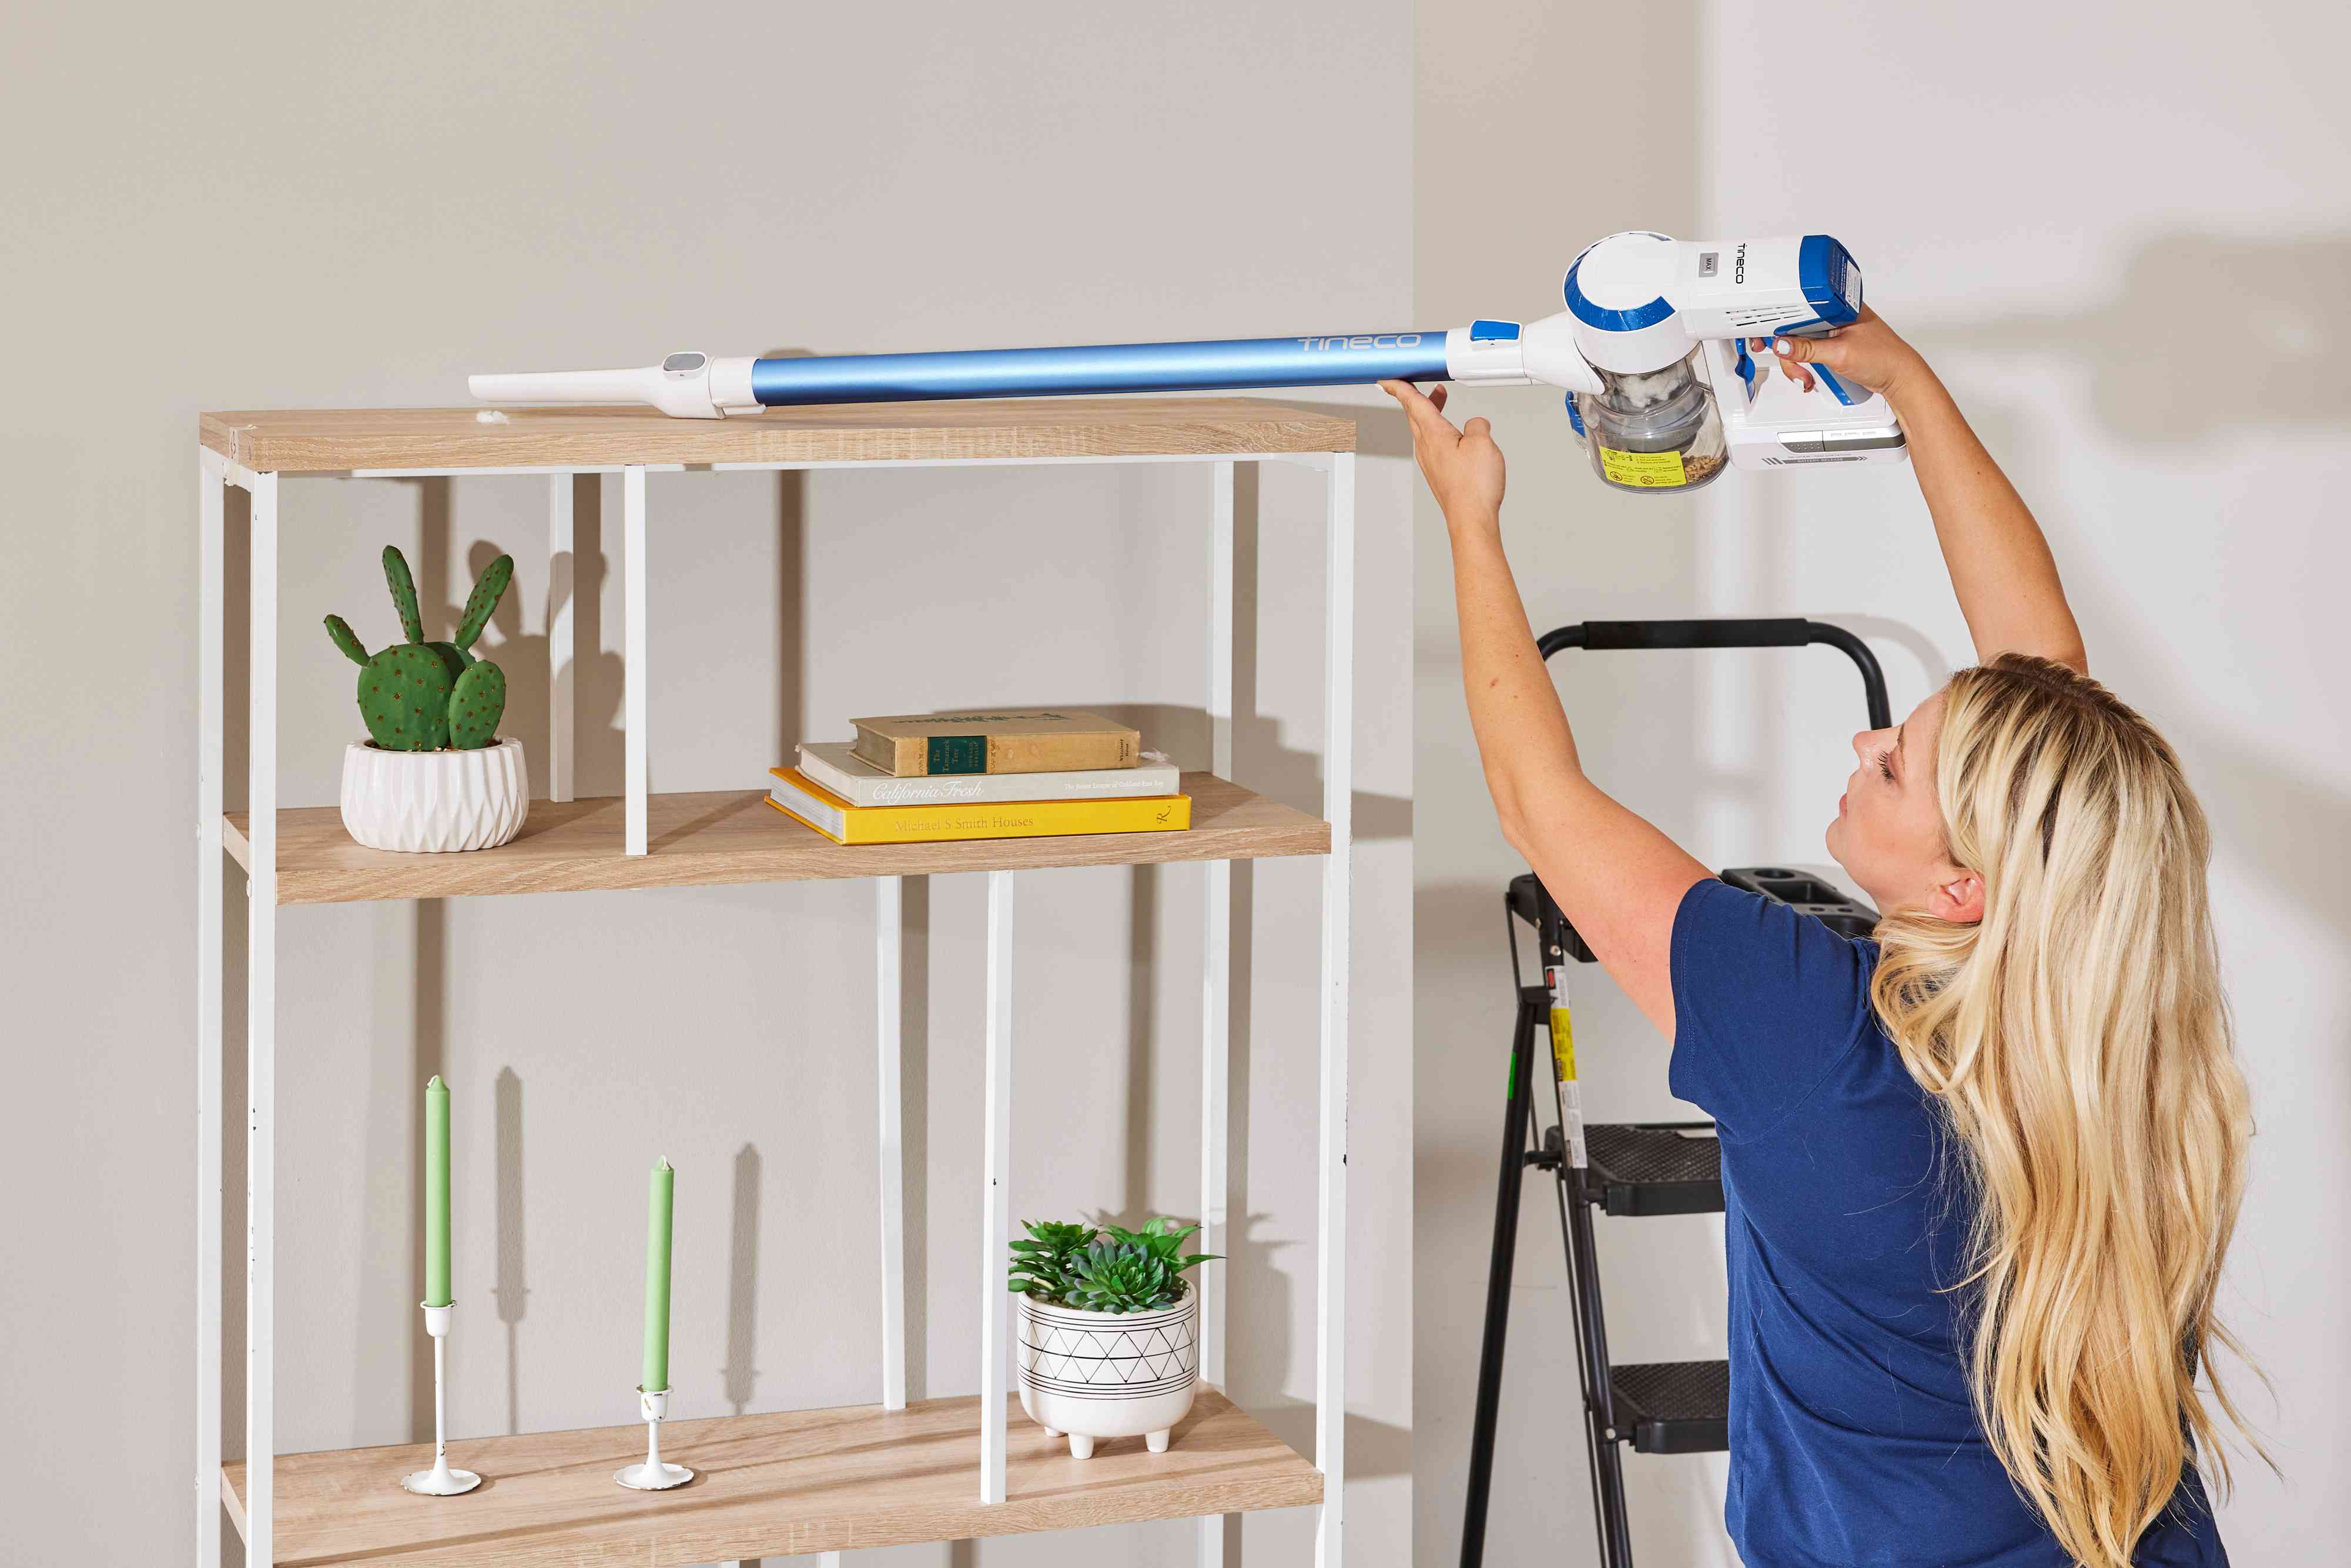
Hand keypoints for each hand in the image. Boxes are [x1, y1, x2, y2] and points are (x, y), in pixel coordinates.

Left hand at [1381, 379, 1505, 525]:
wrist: (1471, 518)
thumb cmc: (1474, 487)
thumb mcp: (1483, 443)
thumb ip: (1477, 425)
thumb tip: (1476, 424)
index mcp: (1433, 434)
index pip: (1412, 402)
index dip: (1398, 387)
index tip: (1387, 378)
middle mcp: (1426, 448)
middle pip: (1415, 414)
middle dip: (1416, 394)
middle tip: (1418, 382)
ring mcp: (1430, 461)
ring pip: (1423, 428)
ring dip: (1428, 411)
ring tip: (1440, 400)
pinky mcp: (1437, 473)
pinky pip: (1432, 443)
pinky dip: (1437, 429)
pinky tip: (1451, 433)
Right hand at [1751, 305, 1926, 404]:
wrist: (1900, 379)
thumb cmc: (1883, 358)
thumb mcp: (1840, 354)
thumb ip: (1807, 349)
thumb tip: (1781, 344)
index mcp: (1837, 306)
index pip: (1798, 308)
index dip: (1778, 323)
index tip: (1764, 336)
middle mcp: (1834, 316)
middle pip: (1795, 329)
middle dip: (1789, 352)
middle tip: (1792, 366)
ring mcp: (1834, 332)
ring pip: (1801, 344)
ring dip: (1798, 363)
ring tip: (1807, 377)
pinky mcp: (1834, 346)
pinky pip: (1810, 352)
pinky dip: (1806, 365)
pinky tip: (1811, 375)